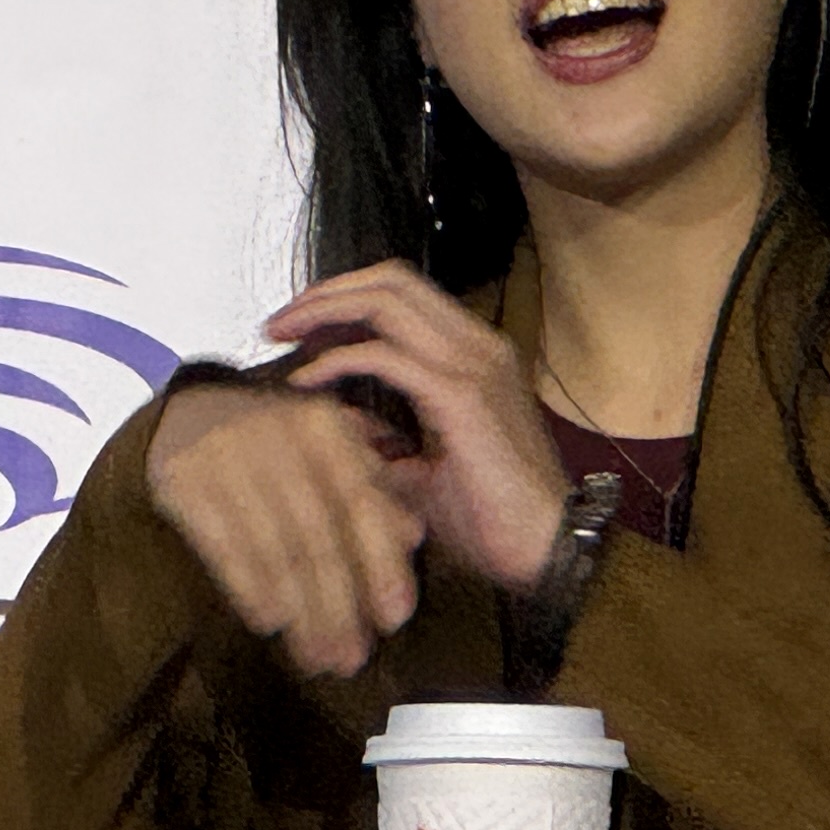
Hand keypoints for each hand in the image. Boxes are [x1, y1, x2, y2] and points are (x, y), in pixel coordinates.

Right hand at [145, 380, 424, 680]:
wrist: (189, 413)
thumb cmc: (278, 445)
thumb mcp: (331, 453)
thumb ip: (373, 491)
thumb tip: (411, 536)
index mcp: (323, 425)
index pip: (361, 504)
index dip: (381, 565)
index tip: (394, 619)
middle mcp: (275, 433)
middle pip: (316, 538)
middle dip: (338, 607)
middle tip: (350, 658)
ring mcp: (224, 455)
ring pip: (273, 551)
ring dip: (299, 614)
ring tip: (317, 657)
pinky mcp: (182, 479)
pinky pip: (223, 547)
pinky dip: (250, 588)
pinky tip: (270, 623)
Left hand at [267, 260, 569, 589]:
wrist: (549, 550)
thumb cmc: (495, 516)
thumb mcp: (423, 470)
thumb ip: (383, 442)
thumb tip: (337, 425)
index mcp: (474, 356)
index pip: (404, 293)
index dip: (347, 296)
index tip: (301, 323)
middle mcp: (478, 347)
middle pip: (391, 279)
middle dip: (327, 291)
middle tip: (280, 319)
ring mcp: (473, 365)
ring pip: (386, 301)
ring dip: (324, 310)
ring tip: (282, 334)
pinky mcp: (460, 395)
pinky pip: (383, 356)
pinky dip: (336, 361)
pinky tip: (306, 382)